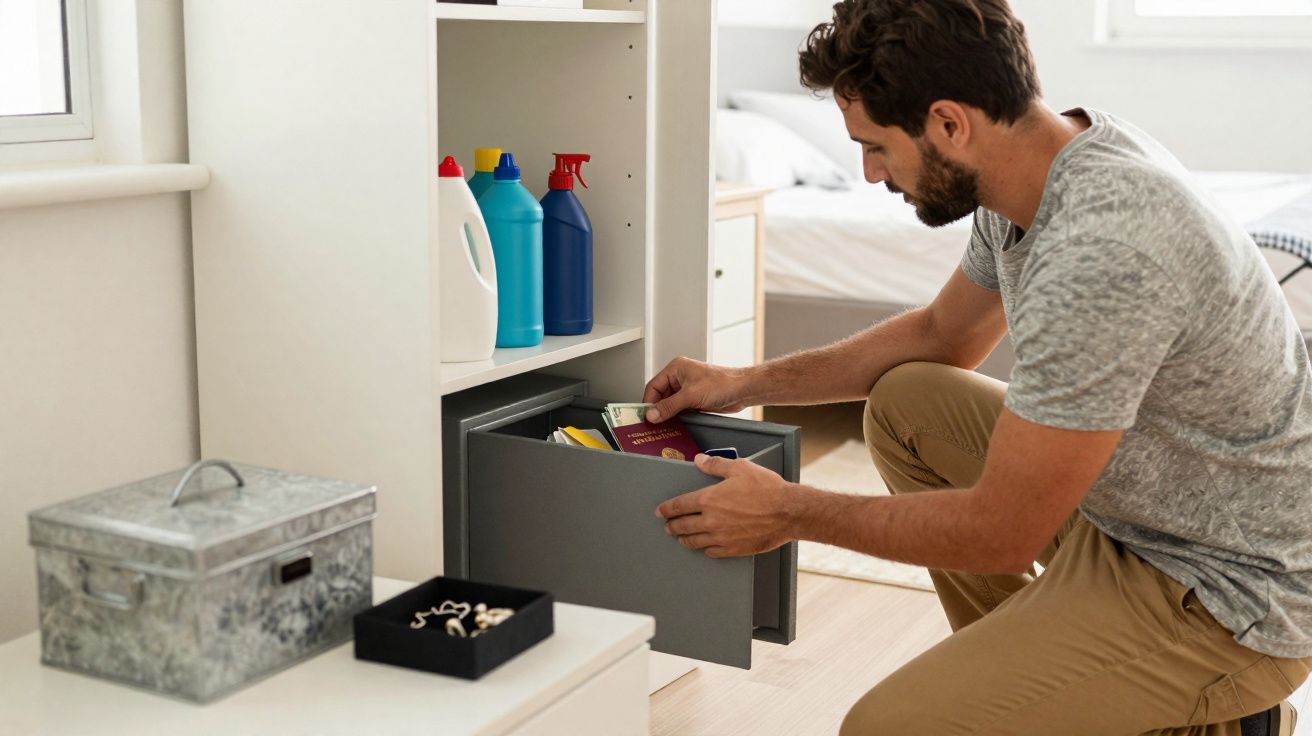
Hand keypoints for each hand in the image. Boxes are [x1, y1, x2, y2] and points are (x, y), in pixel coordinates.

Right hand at [642, 357, 749, 422]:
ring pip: (670, 404)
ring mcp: (688, 389)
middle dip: (658, 409)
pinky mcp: (694, 399)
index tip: (645, 416)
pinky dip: (677, 417)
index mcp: (676, 368)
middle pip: (660, 396)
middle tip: (653, 423)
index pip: (653, 386)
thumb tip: (653, 414)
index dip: (648, 401)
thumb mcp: (691, 396)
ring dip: (668, 414)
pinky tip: (675, 425)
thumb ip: (669, 406)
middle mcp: (680, 377)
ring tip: (663, 426)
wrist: (742, 390)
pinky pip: (680, 409)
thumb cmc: (723, 383)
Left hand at [654, 454, 798, 557]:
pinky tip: (704, 547)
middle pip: (682, 526)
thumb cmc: (767, 489)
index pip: (679, 505)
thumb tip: (698, 460)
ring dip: (684, 539)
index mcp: (709, 499)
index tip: (660, 512)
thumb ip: (716, 465)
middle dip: (672, 525)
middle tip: (667, 526)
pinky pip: (711, 552)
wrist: (788, 512)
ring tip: (680, 538)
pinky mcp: (733, 549)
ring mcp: (721, 537)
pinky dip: (705, 549)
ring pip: (694, 541)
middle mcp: (711, 520)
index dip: (666, 509)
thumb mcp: (740, 468)